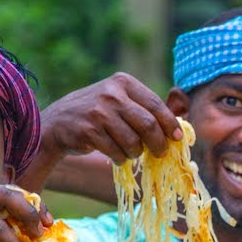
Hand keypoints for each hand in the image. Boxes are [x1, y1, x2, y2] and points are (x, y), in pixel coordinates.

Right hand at [39, 72, 181, 165]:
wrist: (58, 122)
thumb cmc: (98, 113)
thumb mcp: (120, 100)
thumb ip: (148, 107)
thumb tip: (183, 121)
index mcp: (123, 82)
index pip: (156, 105)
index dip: (170, 124)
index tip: (177, 138)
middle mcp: (111, 94)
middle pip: (149, 125)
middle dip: (158, 144)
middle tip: (160, 153)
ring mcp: (99, 112)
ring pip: (134, 142)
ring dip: (136, 153)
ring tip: (130, 151)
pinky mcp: (89, 130)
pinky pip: (117, 152)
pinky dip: (120, 158)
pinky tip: (115, 154)